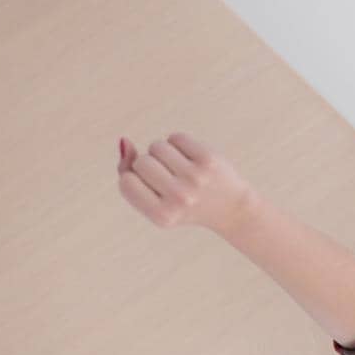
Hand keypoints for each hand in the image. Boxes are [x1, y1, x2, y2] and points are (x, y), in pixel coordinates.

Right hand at [116, 131, 255, 237]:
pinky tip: (190, 159)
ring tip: (178, 168)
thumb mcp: (154, 201)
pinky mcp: (209, 160)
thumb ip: (129, 174)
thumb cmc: (184, 204)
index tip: (150, 187)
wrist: (230, 208)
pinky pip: (176, 137)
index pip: (126, 182)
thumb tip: (124, 141)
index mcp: (162, 216)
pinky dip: (179, 144)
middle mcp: (180, 199)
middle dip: (149, 165)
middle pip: (141, 162)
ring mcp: (195, 178)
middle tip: (168, 179)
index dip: (133, 179)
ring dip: (163, 153)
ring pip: (157, 146)